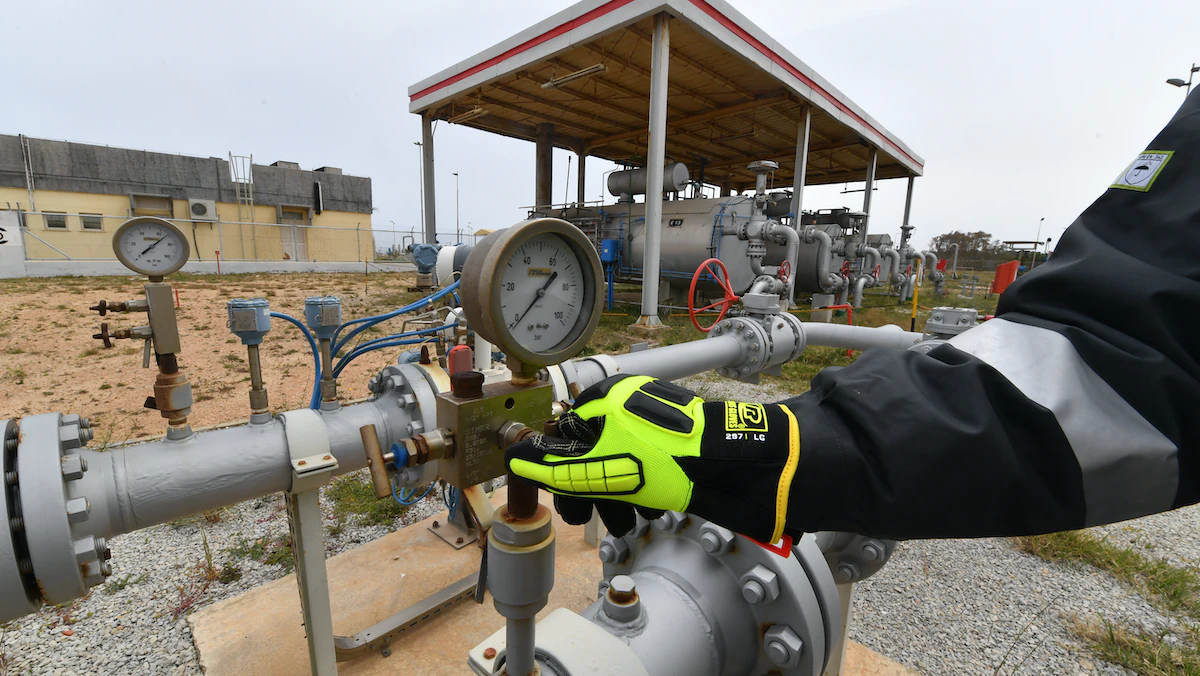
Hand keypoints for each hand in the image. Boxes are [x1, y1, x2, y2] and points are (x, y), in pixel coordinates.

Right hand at [505, 374, 799, 542]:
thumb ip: (556, 468)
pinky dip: (647, 489)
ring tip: (635, 515)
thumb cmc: (671, 458)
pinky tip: (656, 507)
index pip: (566, 438)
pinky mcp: (675, 435)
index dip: (566, 476)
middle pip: (594, 454)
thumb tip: (515, 458)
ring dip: (623, 496)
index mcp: (606, 397)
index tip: (573, 504)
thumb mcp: (603, 469)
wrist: (732, 463)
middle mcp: (628, 401)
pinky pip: (648, 465)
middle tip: (605, 516)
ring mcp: (653, 417)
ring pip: (622, 464)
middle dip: (598, 492)